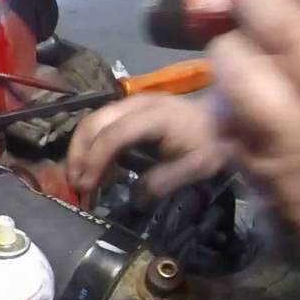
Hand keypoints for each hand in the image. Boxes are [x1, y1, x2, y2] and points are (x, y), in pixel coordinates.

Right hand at [65, 93, 227, 198]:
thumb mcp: (197, 166)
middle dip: (78, 154)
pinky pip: (101, 122)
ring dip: (80, 149)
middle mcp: (136, 103)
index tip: (87, 186)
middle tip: (75, 184)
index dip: (96, 160)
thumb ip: (164, 180)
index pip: (113, 135)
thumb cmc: (211, 142)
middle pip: (93, 122)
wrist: (225, 117)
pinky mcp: (129, 108)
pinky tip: (93, 166)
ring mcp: (130, 103)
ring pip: (92, 120)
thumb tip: (134, 196)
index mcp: (154, 117)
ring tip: (79, 178)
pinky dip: (91, 144)